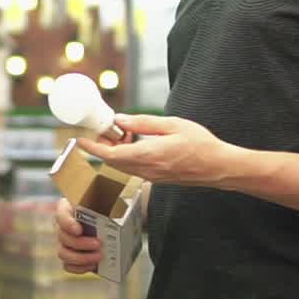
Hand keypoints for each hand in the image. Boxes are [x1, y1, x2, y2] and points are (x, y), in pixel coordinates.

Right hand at [54, 197, 100, 273]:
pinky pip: (68, 266)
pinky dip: (80, 267)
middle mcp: (62, 227)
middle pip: (63, 237)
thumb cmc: (103, 212)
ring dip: (80, 258)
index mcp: (67, 209)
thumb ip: (107, 204)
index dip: (67, 223)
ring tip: (97, 257)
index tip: (79, 230)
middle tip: (98, 244)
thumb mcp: (104, 204)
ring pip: (63, 253)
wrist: (107, 227)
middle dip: (80, 243)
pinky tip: (92, 265)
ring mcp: (63, 243)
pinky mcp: (68, 258)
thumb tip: (123, 205)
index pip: (60, 214)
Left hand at [76, 114, 236, 186]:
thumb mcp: (172, 125)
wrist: (219, 167)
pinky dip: (126, 156)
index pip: (111, 155)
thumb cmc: (201, 145)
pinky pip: (133, 168)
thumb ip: (144, 123)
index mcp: (149, 155)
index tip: (79, 141)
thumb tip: (121, 120)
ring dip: (116, 150)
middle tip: (106, 127)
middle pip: (112, 161)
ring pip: (122, 165)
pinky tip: (135, 142)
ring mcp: (151, 177)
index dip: (92, 148)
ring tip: (124, 133)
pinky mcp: (156, 178)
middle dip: (103, 145)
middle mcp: (147, 170)